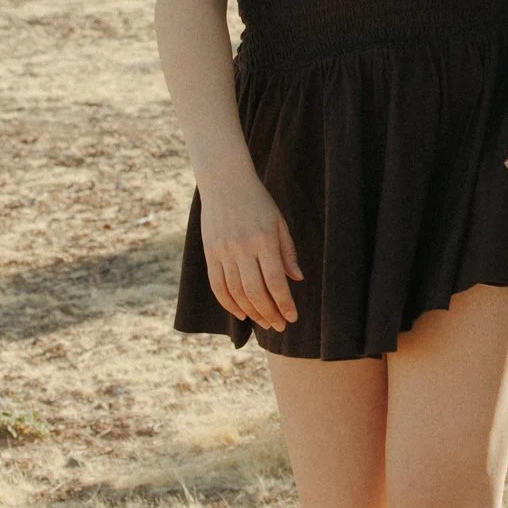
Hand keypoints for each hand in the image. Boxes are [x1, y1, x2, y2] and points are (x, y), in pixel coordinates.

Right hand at [198, 171, 302, 332]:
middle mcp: (242, 248)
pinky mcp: (210, 253)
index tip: (292, 317)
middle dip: (269, 313)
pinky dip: (228, 303)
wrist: (224, 182)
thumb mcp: (278, 222)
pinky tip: (241, 313)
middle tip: (279, 326)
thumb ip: (287, 251)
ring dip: (251, 312)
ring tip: (264, 322)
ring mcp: (223, 252)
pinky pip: (217, 285)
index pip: (275, 281)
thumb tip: (297, 279)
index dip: (284, 303)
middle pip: (255, 292)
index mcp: (263, 240)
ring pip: (236, 292)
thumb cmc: (258, 201)